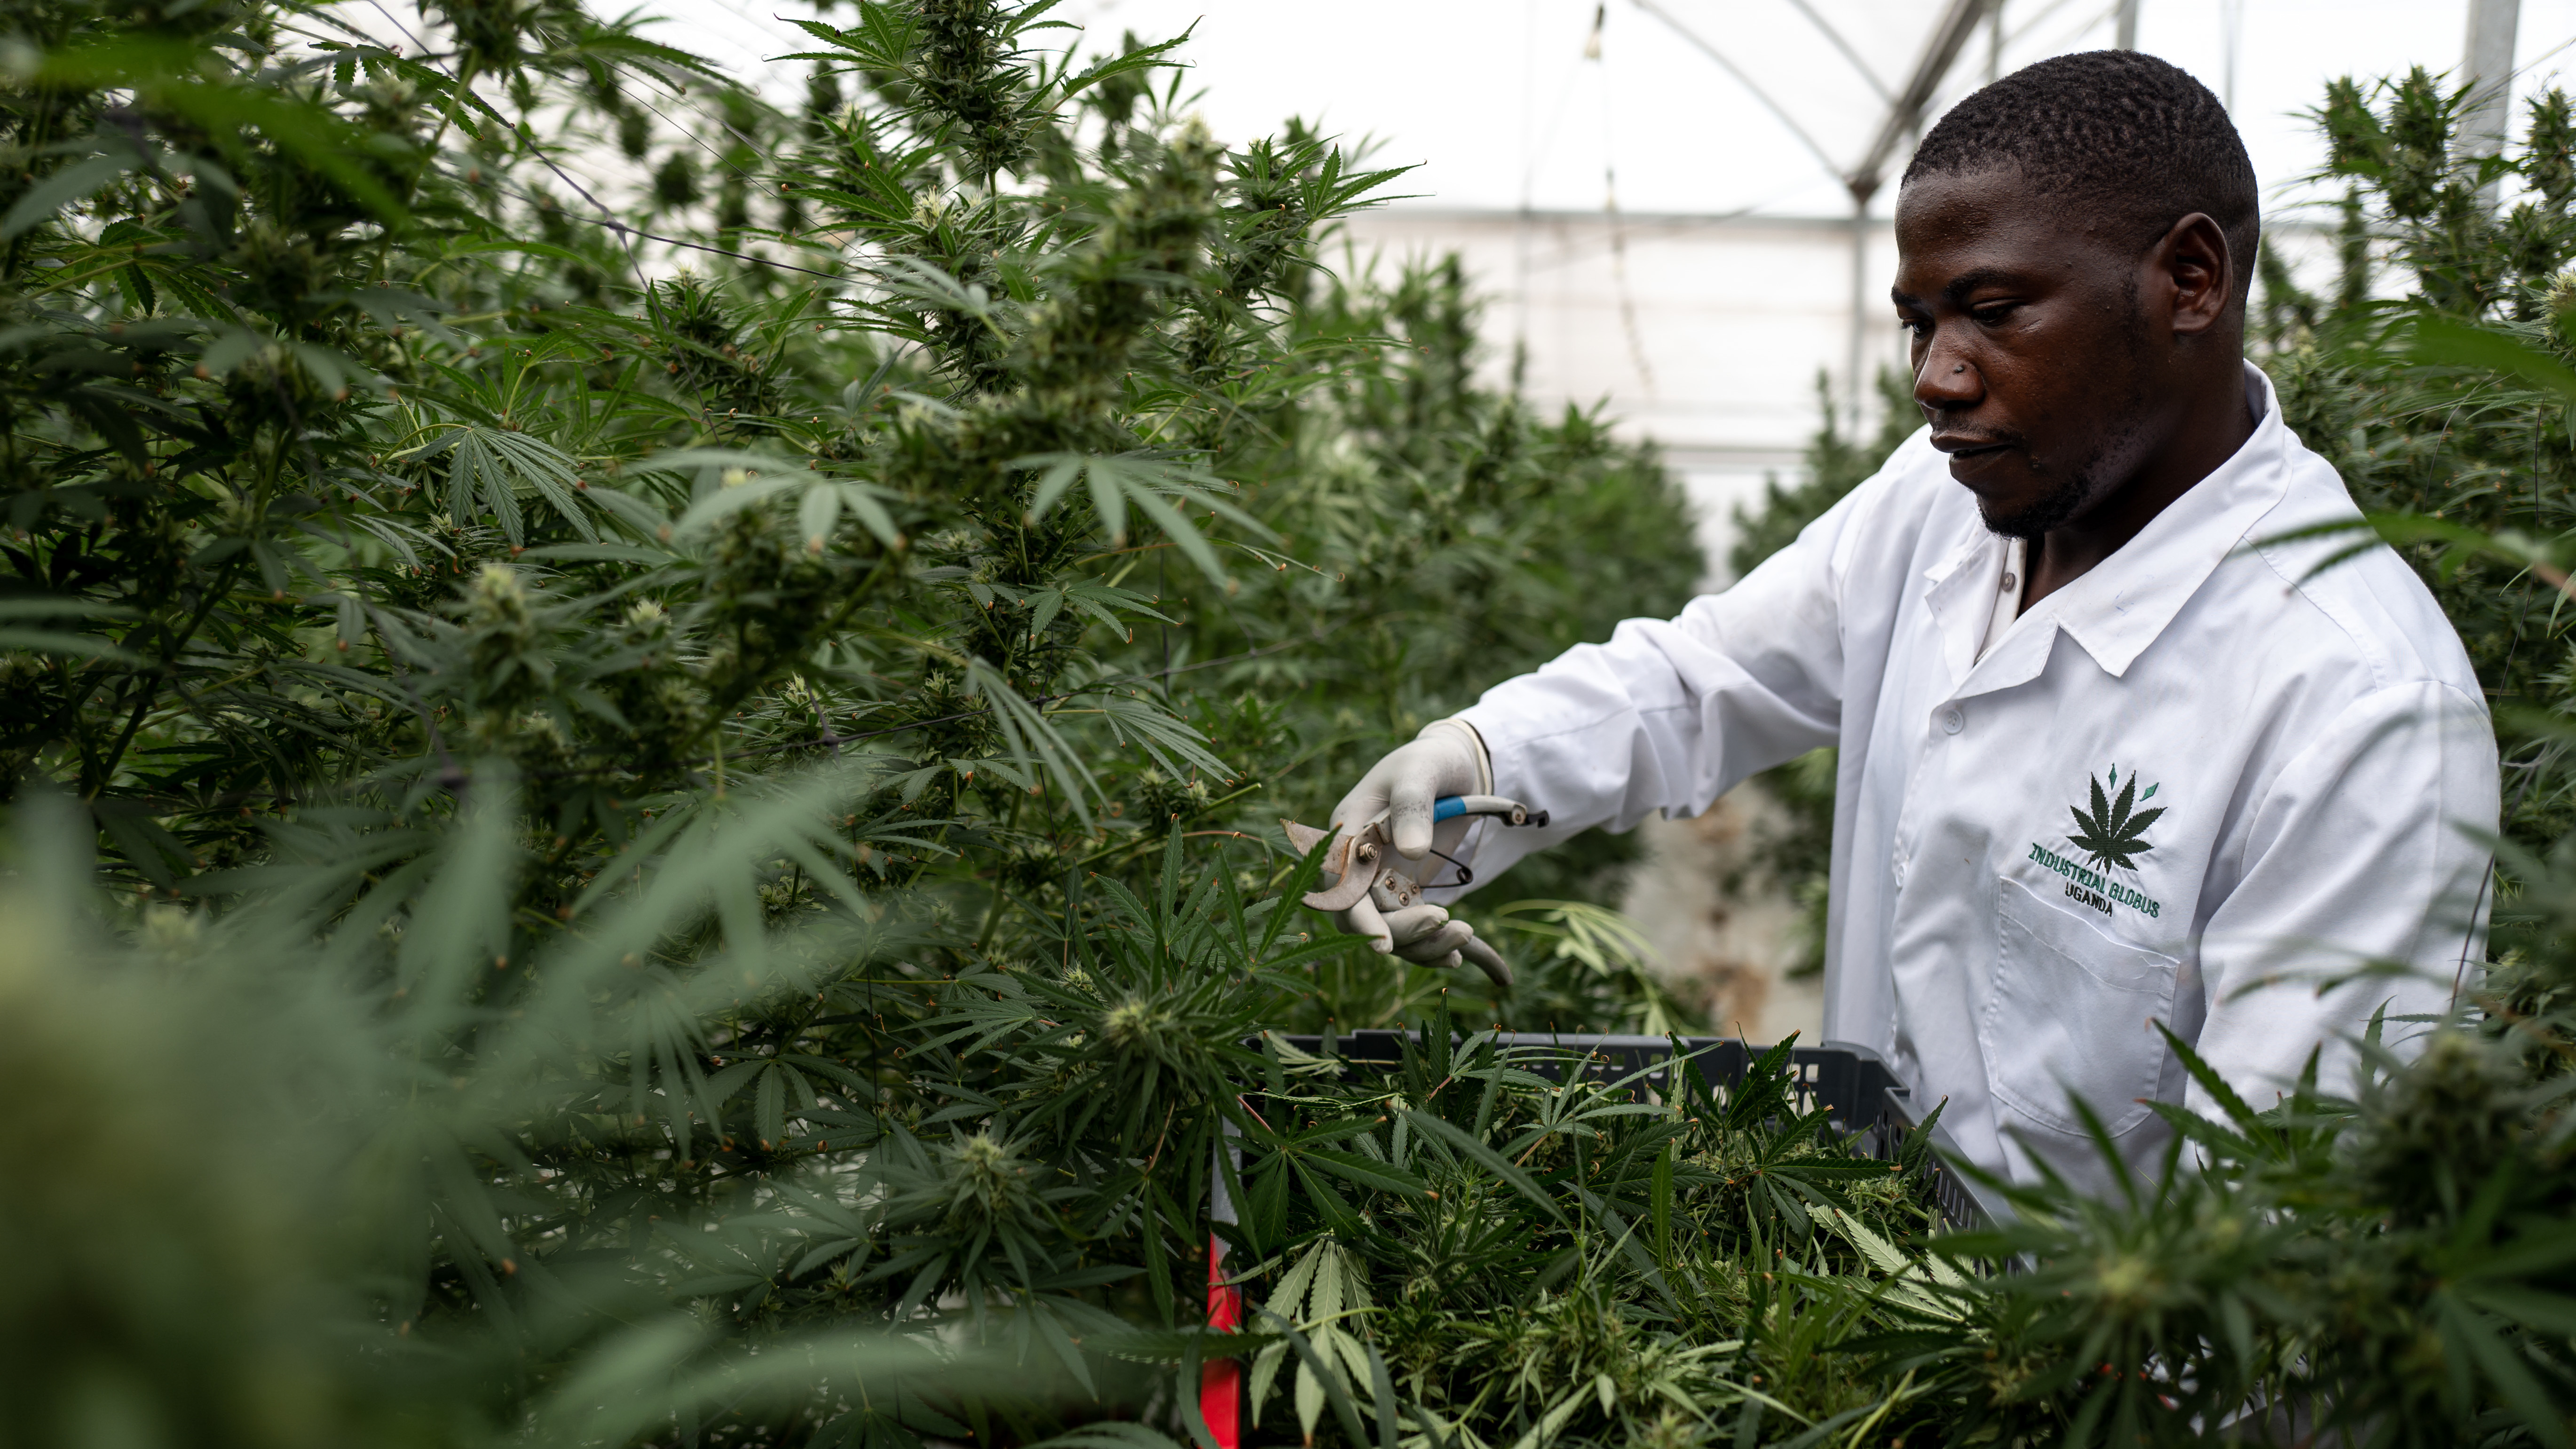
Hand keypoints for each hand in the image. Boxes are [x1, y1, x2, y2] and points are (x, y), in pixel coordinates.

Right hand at [1320, 720, 1514, 985]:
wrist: (1455, 766)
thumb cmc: (1430, 762)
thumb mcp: (1421, 771)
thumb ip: (1413, 806)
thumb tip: (1413, 849)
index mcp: (1349, 832)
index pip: (1342, 886)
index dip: (1358, 918)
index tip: (1384, 944)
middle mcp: (1359, 863)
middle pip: (1363, 917)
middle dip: (1401, 932)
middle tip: (1447, 923)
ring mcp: (1382, 880)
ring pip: (1388, 930)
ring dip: (1422, 943)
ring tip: (1465, 934)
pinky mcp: (1406, 891)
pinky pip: (1411, 928)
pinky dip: (1431, 945)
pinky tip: (1458, 952)